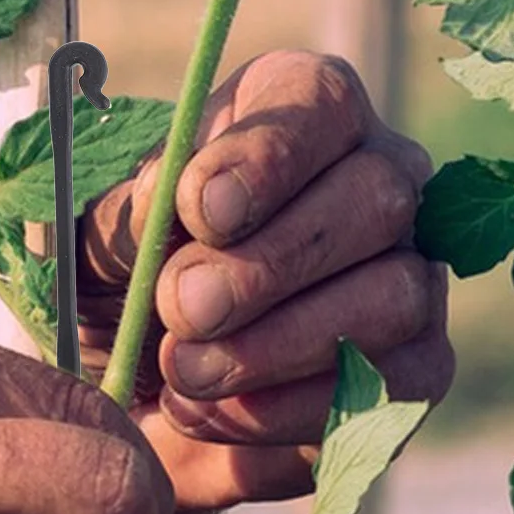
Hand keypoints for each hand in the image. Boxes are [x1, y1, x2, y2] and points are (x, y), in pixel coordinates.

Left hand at [78, 50, 453, 511]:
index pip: (318, 102)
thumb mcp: (97, 244)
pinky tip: (210, 411)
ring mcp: (412, 273)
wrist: (139, 389)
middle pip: (376, 199)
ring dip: (275, 346)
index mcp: (296, 112)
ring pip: (392, 298)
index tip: (197, 211)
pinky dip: (286, 410)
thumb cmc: (121, 285)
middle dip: (267, 267)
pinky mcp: (416, 368)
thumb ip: (129, 217)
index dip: (264, 160)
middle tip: (182, 309)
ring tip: (184, 371)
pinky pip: (386, 389)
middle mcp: (377, 178)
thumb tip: (171, 200)